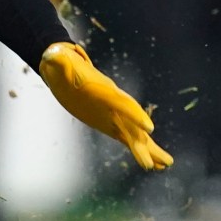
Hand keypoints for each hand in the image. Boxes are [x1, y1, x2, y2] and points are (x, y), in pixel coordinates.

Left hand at [38, 42, 172, 170]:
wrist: (64, 67)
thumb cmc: (60, 63)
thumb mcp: (57, 60)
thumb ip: (58, 59)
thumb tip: (53, 55)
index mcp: (103, 90)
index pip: (123, 103)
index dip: (135, 115)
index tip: (150, 128)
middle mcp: (113, 103)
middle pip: (133, 125)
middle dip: (146, 143)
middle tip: (163, 160)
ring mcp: (112, 114)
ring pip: (134, 134)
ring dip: (149, 149)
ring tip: (166, 164)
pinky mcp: (108, 123)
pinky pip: (126, 138)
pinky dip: (138, 149)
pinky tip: (151, 163)